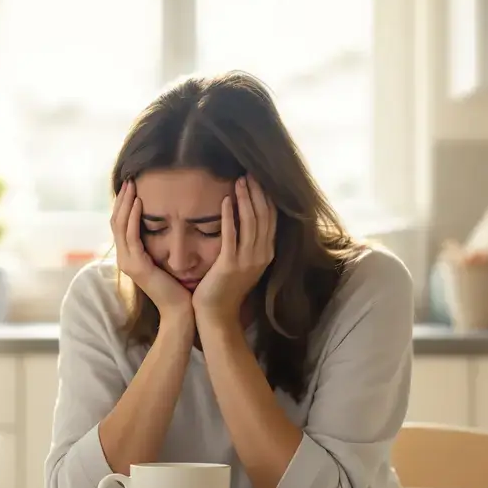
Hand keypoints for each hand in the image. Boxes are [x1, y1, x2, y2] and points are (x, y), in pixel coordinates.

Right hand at [112, 180, 192, 317]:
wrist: (181, 311)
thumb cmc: (179, 287)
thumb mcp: (166, 259)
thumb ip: (161, 243)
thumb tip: (168, 222)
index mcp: (130, 256)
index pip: (121, 225)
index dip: (124, 205)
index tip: (133, 186)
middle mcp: (124, 258)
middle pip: (116, 222)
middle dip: (122, 199)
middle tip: (130, 179)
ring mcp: (127, 262)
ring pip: (120, 225)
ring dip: (126, 203)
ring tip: (132, 185)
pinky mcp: (136, 265)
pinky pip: (131, 235)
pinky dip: (133, 217)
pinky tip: (139, 202)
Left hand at [192, 176, 276, 324]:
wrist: (217, 315)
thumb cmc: (225, 287)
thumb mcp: (243, 262)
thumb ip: (247, 243)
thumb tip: (245, 218)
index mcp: (266, 253)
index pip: (271, 218)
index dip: (266, 197)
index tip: (258, 179)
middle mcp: (261, 255)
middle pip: (264, 216)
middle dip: (257, 192)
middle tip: (249, 172)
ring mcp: (247, 261)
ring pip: (251, 223)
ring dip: (245, 199)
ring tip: (239, 180)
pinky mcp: (230, 265)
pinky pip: (231, 236)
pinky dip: (229, 216)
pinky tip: (225, 200)